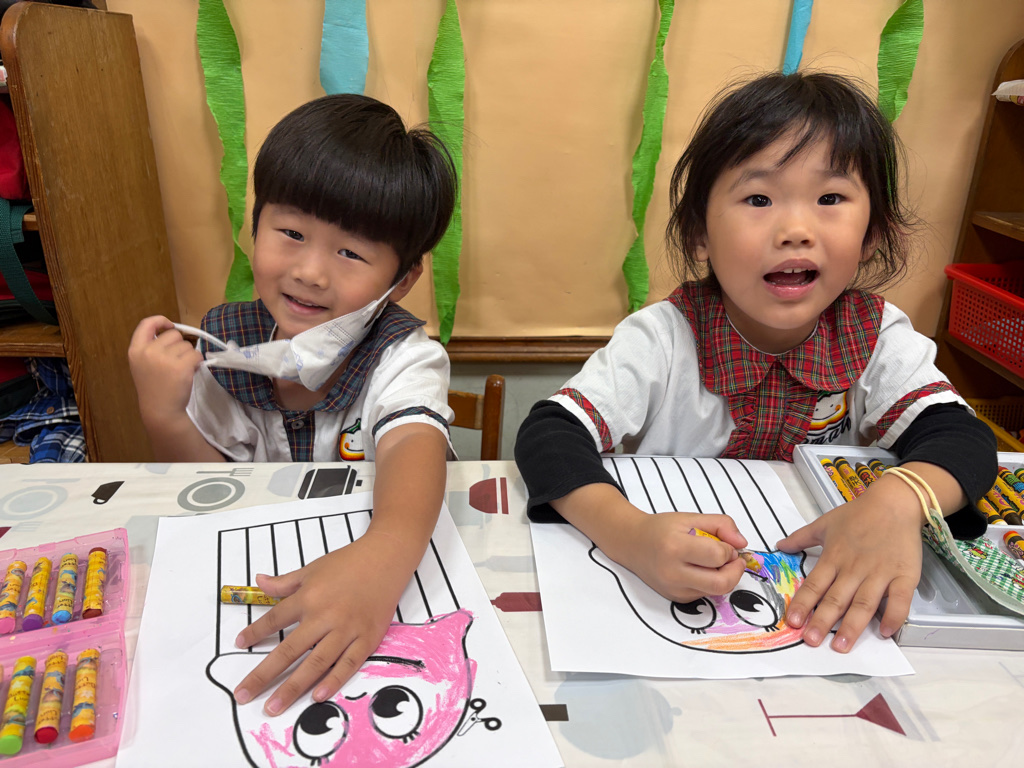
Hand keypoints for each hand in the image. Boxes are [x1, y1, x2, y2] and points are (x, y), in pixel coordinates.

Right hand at [128, 315, 202, 425]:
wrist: (160, 410)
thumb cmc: (154, 387)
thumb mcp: (142, 364)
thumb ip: (151, 347)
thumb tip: (173, 331)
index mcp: (136, 350)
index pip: (146, 324)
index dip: (160, 321)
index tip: (169, 326)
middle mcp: (148, 351)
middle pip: (174, 334)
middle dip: (179, 346)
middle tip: (174, 363)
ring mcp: (165, 359)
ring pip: (187, 345)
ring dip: (188, 356)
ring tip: (179, 371)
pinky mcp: (181, 367)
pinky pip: (196, 355)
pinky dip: (197, 363)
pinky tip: (188, 373)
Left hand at [232, 533, 408, 715]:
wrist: (386, 558)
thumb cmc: (349, 563)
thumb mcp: (312, 569)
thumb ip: (285, 582)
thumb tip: (259, 581)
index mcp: (309, 597)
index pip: (274, 620)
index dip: (255, 633)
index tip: (240, 644)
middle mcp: (325, 616)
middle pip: (289, 650)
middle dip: (264, 675)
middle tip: (244, 694)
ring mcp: (347, 629)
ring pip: (316, 663)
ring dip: (293, 687)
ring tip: (274, 707)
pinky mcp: (368, 638)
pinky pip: (348, 664)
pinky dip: (333, 680)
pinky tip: (317, 696)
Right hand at [619, 512, 748, 602]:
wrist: (632, 544)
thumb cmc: (661, 529)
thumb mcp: (690, 517)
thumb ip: (721, 524)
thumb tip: (742, 543)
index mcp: (675, 547)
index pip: (718, 556)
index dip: (729, 549)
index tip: (726, 543)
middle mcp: (673, 573)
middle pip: (722, 583)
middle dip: (736, 570)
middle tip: (733, 559)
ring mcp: (675, 589)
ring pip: (716, 591)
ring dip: (725, 577)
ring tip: (715, 562)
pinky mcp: (677, 598)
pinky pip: (706, 594)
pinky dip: (711, 582)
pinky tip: (701, 570)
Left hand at [776, 475, 924, 651]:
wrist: (894, 503)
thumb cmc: (859, 514)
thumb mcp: (825, 523)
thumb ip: (801, 537)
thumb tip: (779, 545)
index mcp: (834, 557)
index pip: (815, 585)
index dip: (803, 604)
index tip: (793, 622)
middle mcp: (855, 568)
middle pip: (836, 599)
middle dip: (823, 621)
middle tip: (811, 641)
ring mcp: (880, 573)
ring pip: (864, 604)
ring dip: (852, 626)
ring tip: (841, 646)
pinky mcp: (904, 576)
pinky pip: (900, 600)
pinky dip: (893, 617)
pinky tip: (885, 633)